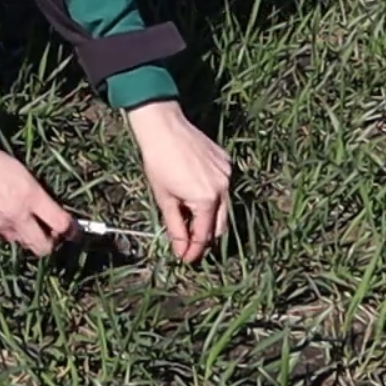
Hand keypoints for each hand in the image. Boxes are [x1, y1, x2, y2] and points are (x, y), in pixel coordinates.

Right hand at [0, 136, 73, 255]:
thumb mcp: (16, 167)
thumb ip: (33, 191)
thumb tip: (44, 205)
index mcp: (30, 195)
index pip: (61, 224)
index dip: (71, 230)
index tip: (73, 229)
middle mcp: (18, 216)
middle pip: (43, 247)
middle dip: (50, 243)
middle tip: (48, 231)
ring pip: (21, 242)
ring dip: (26, 236)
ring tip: (21, 219)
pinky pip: (1, 235)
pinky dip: (5, 229)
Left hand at [126, 100, 232, 262]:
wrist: (164, 127)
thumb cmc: (158, 162)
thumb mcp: (164, 198)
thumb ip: (175, 227)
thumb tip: (181, 251)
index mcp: (207, 199)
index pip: (204, 235)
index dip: (194, 250)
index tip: (186, 259)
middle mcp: (223, 188)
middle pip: (219, 224)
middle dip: (205, 237)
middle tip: (189, 245)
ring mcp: (227, 174)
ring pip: (223, 207)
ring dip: (209, 217)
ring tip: (191, 221)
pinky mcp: (226, 163)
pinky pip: (222, 187)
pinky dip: (212, 196)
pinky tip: (196, 195)